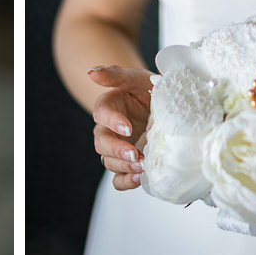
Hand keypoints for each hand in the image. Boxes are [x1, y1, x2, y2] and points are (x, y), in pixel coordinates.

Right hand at [88, 64, 153, 190]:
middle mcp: (108, 129)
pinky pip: (118, 178)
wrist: (164, 107)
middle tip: (135, 154)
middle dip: (117, 150)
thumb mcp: (137, 78)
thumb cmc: (147, 90)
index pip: (102, 114)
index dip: (112, 121)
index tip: (128, 127)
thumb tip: (91, 73)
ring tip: (142, 167)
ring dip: (124, 166)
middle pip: (101, 142)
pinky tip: (138, 179)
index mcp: (108, 106)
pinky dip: (125, 182)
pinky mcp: (127, 163)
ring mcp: (117, 148)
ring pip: (109, 161)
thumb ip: (116, 74)